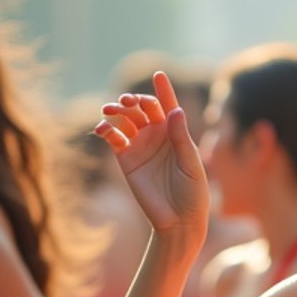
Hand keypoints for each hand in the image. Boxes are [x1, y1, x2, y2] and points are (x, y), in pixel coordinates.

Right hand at [94, 71, 208, 238]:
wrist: (178, 221)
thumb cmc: (193, 194)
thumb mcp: (191, 165)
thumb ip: (181, 138)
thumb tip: (174, 110)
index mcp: (177, 133)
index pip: (168, 106)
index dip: (164, 90)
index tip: (159, 74)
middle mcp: (158, 135)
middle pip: (143, 108)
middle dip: (135, 100)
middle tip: (128, 102)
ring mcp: (141, 146)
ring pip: (126, 119)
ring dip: (117, 110)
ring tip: (111, 110)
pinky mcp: (126, 159)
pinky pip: (113, 138)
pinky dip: (106, 130)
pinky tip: (103, 129)